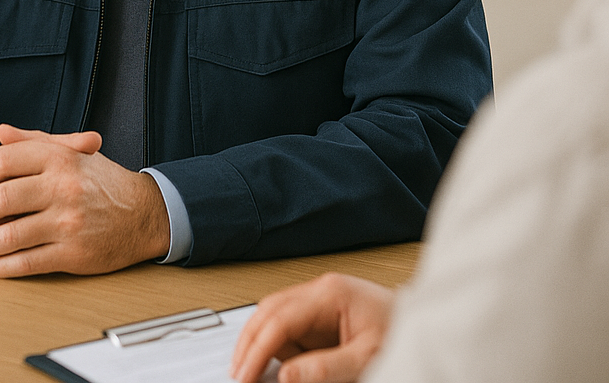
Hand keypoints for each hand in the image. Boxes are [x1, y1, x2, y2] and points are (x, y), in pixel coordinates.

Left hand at [0, 123, 170, 276]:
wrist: (144, 213)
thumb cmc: (103, 181)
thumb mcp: (73, 152)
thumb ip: (34, 142)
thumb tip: (0, 131)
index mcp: (60, 158)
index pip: (5, 161)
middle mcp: (63, 186)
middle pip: (2, 198)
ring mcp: (68, 221)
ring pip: (10, 235)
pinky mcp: (74, 253)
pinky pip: (29, 261)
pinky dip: (3, 267)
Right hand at [230, 273, 394, 382]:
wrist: (427, 326)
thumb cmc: (403, 334)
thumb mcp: (368, 359)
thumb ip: (326, 368)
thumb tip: (285, 375)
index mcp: (330, 293)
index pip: (280, 318)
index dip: (256, 349)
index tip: (244, 375)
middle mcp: (320, 291)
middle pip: (268, 310)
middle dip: (249, 342)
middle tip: (238, 374)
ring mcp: (319, 300)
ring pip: (274, 317)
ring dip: (260, 344)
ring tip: (251, 373)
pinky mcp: (321, 314)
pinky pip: (288, 328)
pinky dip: (277, 347)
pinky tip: (274, 367)